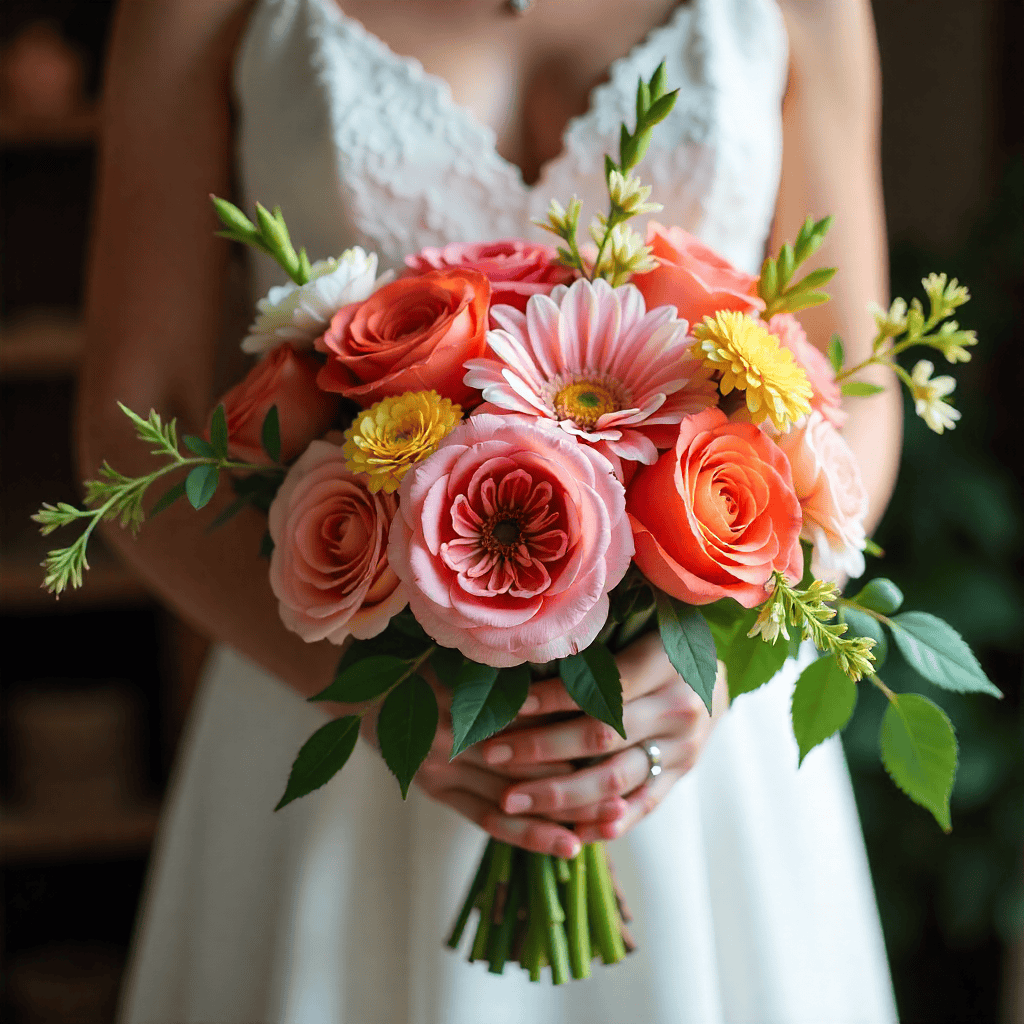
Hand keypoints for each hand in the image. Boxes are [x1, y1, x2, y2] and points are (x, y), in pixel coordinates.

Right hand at [359, 669, 619, 859]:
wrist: (361, 684)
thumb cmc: (422, 654)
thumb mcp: (461, 647)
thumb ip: (508, 661)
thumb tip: (574, 661)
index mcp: (461, 691)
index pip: (531, 722)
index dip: (575, 733)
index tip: (621, 741)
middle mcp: (449, 735)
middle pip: (528, 764)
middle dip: (580, 780)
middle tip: (628, 790)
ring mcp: (440, 769)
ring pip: (513, 799)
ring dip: (563, 814)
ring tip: (611, 825)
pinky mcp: (438, 792)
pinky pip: (487, 820)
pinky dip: (528, 835)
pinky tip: (567, 847)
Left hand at [478, 631, 727, 842]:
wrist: (716, 680)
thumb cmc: (659, 647)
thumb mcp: (638, 633)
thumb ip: (595, 650)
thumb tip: (524, 659)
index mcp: (666, 665)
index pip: (601, 688)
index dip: (552, 700)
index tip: (507, 707)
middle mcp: (679, 709)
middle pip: (602, 738)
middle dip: (541, 749)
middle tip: (492, 756)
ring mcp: (684, 749)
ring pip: (615, 781)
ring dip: (559, 795)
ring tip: (511, 801)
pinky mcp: (681, 777)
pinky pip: (640, 807)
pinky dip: (602, 823)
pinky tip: (565, 833)